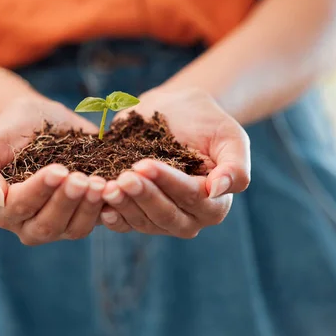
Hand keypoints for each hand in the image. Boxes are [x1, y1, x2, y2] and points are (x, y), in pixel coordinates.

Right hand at [0, 93, 106, 244]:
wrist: (37, 121)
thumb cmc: (10, 130)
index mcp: (2, 208)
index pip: (18, 206)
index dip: (39, 191)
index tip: (58, 170)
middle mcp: (29, 223)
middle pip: (47, 225)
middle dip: (66, 202)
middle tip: (82, 179)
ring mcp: (60, 224)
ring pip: (74, 228)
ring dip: (88, 208)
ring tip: (100, 183)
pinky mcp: (84, 216)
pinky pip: (98, 221)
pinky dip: (108, 208)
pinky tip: (116, 189)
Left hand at [101, 87, 250, 236]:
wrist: (176, 112)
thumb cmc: (206, 122)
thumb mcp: (229, 136)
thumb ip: (235, 166)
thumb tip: (218, 190)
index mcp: (215, 203)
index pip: (192, 198)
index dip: (169, 183)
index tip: (145, 165)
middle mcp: (189, 218)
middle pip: (167, 216)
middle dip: (144, 196)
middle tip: (124, 177)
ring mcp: (161, 220)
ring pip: (143, 222)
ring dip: (125, 206)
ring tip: (107, 186)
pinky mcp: (137, 215)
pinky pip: (124, 223)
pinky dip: (112, 216)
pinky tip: (101, 203)